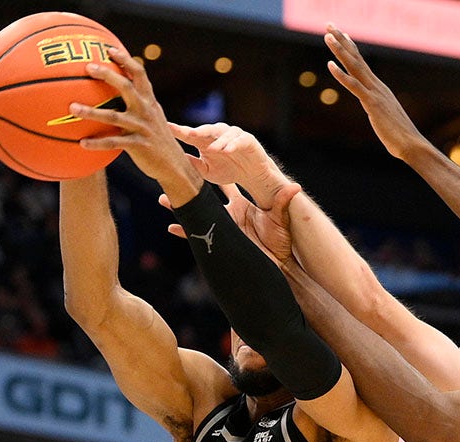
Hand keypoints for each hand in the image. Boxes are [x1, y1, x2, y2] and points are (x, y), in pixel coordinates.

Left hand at [70, 47, 200, 203]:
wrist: (174, 167)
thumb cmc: (157, 141)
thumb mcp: (152, 118)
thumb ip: (138, 104)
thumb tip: (118, 91)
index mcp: (150, 102)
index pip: (139, 74)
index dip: (125, 60)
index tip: (109, 49)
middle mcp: (146, 111)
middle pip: (126, 87)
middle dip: (107, 75)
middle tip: (88, 67)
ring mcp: (142, 128)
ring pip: (114, 116)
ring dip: (91, 112)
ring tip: (72, 108)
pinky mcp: (138, 146)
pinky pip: (113, 143)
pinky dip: (97, 143)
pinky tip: (82, 143)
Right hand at [160, 182, 299, 265]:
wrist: (276, 266)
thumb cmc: (280, 243)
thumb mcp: (280, 220)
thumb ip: (283, 202)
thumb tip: (295, 186)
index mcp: (242, 205)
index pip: (227, 185)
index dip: (217, 172)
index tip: (206, 157)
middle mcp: (229, 214)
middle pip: (207, 197)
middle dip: (192, 186)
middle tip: (178, 173)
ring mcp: (222, 227)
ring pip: (198, 214)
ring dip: (182, 207)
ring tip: (165, 198)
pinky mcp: (219, 242)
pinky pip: (198, 237)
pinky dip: (185, 232)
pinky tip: (172, 227)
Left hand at [170, 123, 290, 207]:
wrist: (252, 176)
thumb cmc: (228, 171)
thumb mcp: (207, 172)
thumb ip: (193, 165)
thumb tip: (175, 161)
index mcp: (205, 141)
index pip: (189, 134)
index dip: (178, 130)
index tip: (166, 127)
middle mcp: (218, 135)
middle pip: (206, 130)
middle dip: (197, 131)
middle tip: (188, 134)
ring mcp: (233, 136)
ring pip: (224, 133)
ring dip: (217, 140)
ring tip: (212, 149)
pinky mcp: (248, 140)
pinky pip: (240, 139)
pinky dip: (234, 144)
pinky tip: (228, 150)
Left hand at [324, 25, 430, 161]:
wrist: (412, 145)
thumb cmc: (399, 136)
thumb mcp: (385, 118)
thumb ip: (379, 111)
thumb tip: (378, 112)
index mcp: (379, 88)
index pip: (362, 63)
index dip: (350, 47)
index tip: (342, 33)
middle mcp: (377, 86)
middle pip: (356, 58)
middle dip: (342, 40)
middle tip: (329, 24)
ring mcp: (375, 93)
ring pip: (354, 67)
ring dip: (340, 50)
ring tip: (327, 36)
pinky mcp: (372, 104)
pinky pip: (354, 86)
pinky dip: (341, 75)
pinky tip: (330, 65)